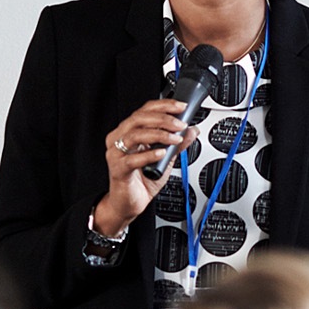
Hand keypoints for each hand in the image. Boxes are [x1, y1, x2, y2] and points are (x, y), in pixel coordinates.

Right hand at [93, 99, 197, 235]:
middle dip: (163, 118)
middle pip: (139, 119)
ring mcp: (116, 154)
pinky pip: (132, 159)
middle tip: (180, 124)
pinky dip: (148, 154)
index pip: (145, 110)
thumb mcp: (165, 159)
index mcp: (128, 132)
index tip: (181, 107)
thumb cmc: (142, 180)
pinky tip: (161, 153)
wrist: (129, 203)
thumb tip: (192, 131)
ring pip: (135, 135)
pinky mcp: (118, 169)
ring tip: (174, 139)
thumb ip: (177, 144)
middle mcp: (119, 139)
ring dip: (158, 134)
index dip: (164, 105)